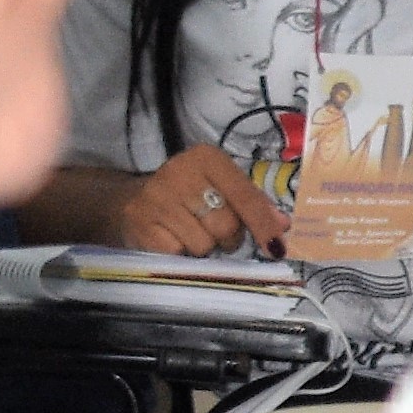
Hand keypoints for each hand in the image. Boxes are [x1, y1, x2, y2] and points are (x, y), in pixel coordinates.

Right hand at [129, 141, 284, 256]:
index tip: (277, 248)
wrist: (129, 200)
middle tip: (216, 232)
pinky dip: (181, 254)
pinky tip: (173, 239)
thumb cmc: (187, 194)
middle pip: (226, 225)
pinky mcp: (141, 224)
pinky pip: (178, 254)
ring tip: (191, 233)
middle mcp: (179, 172)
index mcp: (207, 158)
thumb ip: (252, 203)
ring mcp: (157, 199)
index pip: (245, 196)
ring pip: (203, 244)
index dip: (263, 224)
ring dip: (204, 247)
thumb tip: (283, 225)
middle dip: (228, 238)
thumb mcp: (219, 187)